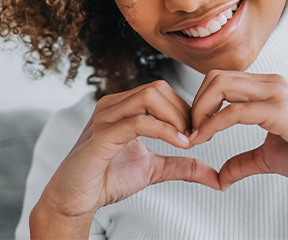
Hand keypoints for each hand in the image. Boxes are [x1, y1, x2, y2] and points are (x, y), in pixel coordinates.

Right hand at [36, 80, 219, 222]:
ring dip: (175, 117)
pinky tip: (178, 143)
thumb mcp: (153, 170)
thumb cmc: (107, 179)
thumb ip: (181, 166)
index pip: (162, 90)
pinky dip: (164, 130)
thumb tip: (214, 174)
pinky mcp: (101, 135)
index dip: (184, 108)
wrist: (73, 200)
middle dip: (183, 110)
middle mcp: (113, 105)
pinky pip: (138, 121)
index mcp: (123, 106)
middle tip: (195, 136)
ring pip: (149, 96)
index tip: (198, 132)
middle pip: (158, 88)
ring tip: (187, 140)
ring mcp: (105, 117)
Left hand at [189, 70, 287, 190]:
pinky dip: (214, 124)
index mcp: (267, 87)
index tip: (193, 127)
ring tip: (195, 134)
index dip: (202, 101)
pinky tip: (206, 137)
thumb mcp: (269, 157)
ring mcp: (276, 93)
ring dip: (200, 109)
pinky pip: (235, 111)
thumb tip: (220, 176)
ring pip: (221, 85)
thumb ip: (242, 161)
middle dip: (196, 102)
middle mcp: (270, 83)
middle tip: (189, 129)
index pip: (222, 79)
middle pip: (216, 76)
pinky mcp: (280, 110)